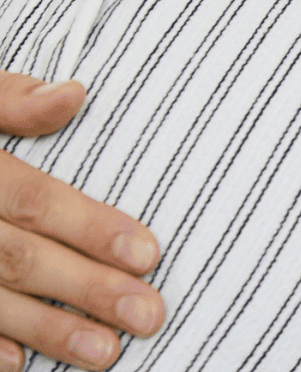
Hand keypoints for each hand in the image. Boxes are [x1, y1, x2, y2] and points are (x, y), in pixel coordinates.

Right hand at [0, 74, 164, 371]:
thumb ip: (12, 101)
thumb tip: (75, 95)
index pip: (34, 201)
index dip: (90, 227)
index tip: (148, 254)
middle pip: (19, 259)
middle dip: (86, 289)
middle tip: (147, 313)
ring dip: (46, 329)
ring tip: (105, 351)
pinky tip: (18, 363)